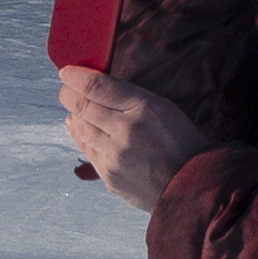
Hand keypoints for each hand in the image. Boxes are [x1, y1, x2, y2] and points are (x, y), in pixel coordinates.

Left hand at [57, 61, 213, 212]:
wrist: (192, 186)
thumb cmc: (180, 143)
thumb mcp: (163, 108)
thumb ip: (130, 97)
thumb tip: (97, 88)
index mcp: (143, 109)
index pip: (97, 86)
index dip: (76, 76)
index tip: (66, 72)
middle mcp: (126, 131)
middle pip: (83, 106)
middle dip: (69, 95)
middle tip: (66, 90)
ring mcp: (115, 155)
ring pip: (81, 128)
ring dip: (74, 115)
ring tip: (74, 108)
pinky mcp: (109, 175)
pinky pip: (86, 150)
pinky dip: (79, 135)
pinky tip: (78, 127)